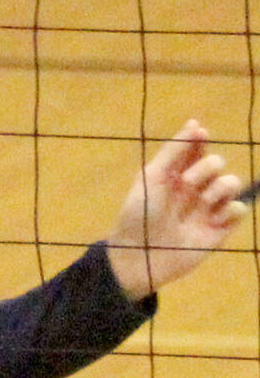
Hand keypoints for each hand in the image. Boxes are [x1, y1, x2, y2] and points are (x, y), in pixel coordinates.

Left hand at [106, 120, 251, 300]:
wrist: (142, 253)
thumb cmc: (139, 213)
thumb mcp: (152, 178)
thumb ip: (173, 152)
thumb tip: (195, 123)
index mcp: (173, 173)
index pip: (194, 149)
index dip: (199, 139)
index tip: (200, 133)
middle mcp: (193, 187)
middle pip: (216, 162)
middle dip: (206, 168)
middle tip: (189, 183)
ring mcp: (208, 207)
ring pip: (232, 182)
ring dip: (220, 187)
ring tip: (204, 202)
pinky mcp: (220, 227)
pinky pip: (239, 208)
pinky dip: (231, 209)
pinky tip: (215, 218)